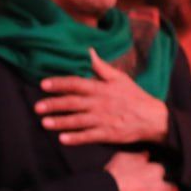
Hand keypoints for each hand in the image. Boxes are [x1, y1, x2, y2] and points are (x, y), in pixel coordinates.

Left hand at [36, 48, 168, 145]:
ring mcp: (104, 119)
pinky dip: (76, 138)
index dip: (59, 84)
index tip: (43, 84)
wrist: (154, 117)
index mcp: (102, 88)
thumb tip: (88, 51)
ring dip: (61, 122)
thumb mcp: (119, 78)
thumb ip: (101, 67)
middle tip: (37, 107)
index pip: (77, 84)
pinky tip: (62, 139)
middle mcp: (100, 103)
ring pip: (78, 120)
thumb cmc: (134, 96)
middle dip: (54, 105)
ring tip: (44, 123)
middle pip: (73, 103)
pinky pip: (89, 136)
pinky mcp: (108, 134)